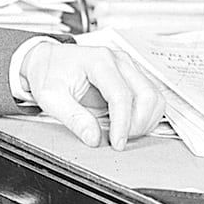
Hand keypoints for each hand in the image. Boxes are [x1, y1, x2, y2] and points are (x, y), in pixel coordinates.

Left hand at [20, 40, 164, 149]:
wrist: (49, 60)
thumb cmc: (49, 73)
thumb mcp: (50, 97)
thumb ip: (73, 118)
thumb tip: (94, 137)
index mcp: (98, 61)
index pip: (121, 95)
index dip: (122, 123)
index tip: (117, 143)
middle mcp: (119, 61)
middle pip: (146, 95)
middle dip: (137, 124)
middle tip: (119, 139)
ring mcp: (129, 67)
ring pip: (155, 97)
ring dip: (145, 121)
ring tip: (124, 133)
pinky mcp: (133, 76)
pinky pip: (152, 98)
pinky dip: (146, 116)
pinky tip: (129, 125)